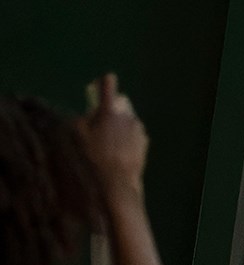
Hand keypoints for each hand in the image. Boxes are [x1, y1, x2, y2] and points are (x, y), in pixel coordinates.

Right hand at [78, 74, 148, 196]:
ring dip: (119, 124)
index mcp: (110, 111)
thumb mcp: (77, 134)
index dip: (103, 82)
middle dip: (110, 109)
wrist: (116, 182)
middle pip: (120, 103)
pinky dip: (126, 136)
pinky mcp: (145, 143)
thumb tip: (93, 113)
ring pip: (128, 119)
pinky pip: (133, 133)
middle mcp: (128, 116)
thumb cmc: (92, 156)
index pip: (108, 85)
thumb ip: (84, 117)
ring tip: (107, 141)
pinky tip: (118, 150)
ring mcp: (139, 130)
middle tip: (99, 122)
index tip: (101, 82)